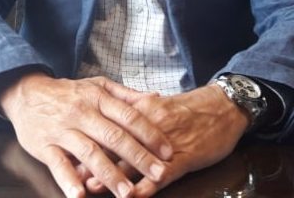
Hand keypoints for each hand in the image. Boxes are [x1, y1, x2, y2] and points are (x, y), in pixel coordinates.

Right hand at [0, 73, 172, 197]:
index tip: (168, 151)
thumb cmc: (68, 93)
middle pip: (114, 137)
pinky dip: (69, 181)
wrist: (26, 93)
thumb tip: (156, 99)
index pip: (129, 117)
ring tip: (127, 193)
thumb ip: (126, 95)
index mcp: (98, 98)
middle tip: (158, 174)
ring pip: (89, 153)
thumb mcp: (97, 86)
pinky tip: (80, 195)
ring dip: (110, 174)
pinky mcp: (45, 146)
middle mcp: (82, 113)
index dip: (150, 134)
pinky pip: (58, 165)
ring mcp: (63, 130)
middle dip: (138, 157)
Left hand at [88, 84, 250, 195]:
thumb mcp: (160, 104)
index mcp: (142, 110)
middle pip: (115, 146)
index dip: (89, 140)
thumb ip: (136, 108)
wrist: (225, 108)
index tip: (68, 149)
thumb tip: (113, 114)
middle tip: (73, 174)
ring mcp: (165, 144)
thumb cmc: (191, 109)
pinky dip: (145, 187)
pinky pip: (160, 175)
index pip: (109, 126)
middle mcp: (149, 126)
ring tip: (92, 189)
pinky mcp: (183, 159)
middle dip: (92, 162)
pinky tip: (132, 196)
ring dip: (111, 177)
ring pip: (133, 162)